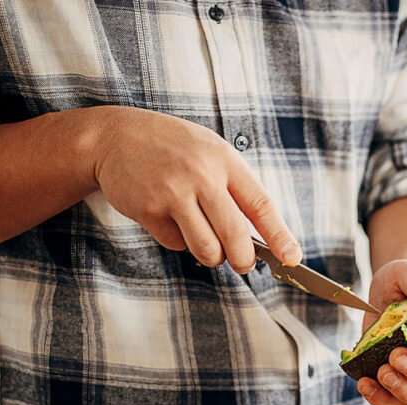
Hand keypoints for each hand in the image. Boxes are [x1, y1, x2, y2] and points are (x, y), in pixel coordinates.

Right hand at [89, 106, 300, 272]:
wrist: (114, 137)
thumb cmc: (172, 147)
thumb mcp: (210, 152)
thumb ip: (233, 187)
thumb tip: (260, 236)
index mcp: (225, 160)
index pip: (260, 204)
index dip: (280, 235)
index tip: (292, 257)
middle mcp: (202, 175)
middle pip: (234, 236)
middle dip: (243, 260)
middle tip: (243, 265)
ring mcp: (174, 193)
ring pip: (206, 248)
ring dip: (211, 256)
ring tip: (206, 243)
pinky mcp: (149, 209)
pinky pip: (175, 243)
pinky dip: (177, 241)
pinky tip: (169, 218)